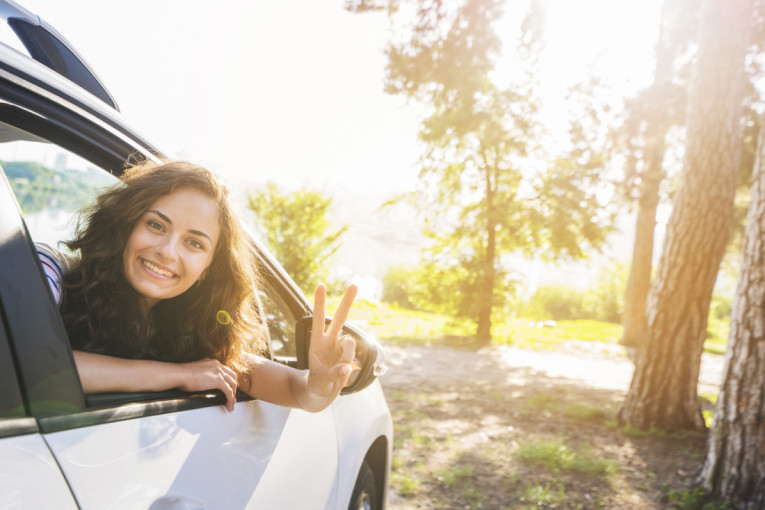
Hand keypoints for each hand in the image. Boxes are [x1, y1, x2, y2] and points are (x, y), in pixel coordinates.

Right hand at [176, 358, 237, 411]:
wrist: (179, 374)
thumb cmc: (181, 375)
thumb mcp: (195, 372)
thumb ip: (201, 375)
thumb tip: (200, 383)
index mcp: (212, 363)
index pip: (225, 371)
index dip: (228, 380)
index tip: (228, 388)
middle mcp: (217, 365)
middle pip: (232, 377)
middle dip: (234, 387)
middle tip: (232, 397)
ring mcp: (218, 372)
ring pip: (233, 384)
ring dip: (233, 395)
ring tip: (231, 404)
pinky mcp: (218, 380)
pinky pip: (229, 391)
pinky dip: (230, 399)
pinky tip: (229, 405)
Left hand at [306, 283, 357, 402]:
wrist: (321, 394)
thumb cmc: (316, 385)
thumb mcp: (321, 381)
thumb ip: (334, 373)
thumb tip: (347, 367)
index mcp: (317, 343)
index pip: (318, 319)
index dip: (320, 303)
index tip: (321, 285)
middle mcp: (330, 342)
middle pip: (340, 318)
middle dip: (347, 301)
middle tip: (355, 284)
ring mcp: (341, 348)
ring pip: (351, 344)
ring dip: (347, 357)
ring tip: (338, 371)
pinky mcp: (350, 356)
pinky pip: (356, 358)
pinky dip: (351, 367)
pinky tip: (344, 374)